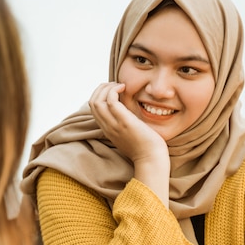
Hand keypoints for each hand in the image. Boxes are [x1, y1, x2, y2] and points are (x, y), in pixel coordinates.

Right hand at [89, 82, 169, 204]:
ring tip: (119, 85)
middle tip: (115, 85)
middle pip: (92, 102)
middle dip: (101, 89)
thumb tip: (128, 111)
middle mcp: (107, 127)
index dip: (100, 95)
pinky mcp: (124, 122)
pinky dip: (114, 90)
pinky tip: (124, 88)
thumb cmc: (146, 148)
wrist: (152, 159)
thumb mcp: (130, 134)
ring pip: (97, 101)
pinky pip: (110, 101)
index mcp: (108, 130)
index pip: (94, 109)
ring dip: (106, 88)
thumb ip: (125, 124)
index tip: (114, 91)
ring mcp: (114, 125)